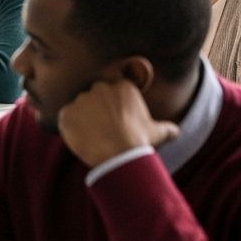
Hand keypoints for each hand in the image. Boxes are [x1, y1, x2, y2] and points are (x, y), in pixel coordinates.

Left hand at [58, 78, 179, 167]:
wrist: (119, 154)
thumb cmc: (139, 141)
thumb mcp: (157, 132)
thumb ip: (167, 128)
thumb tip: (176, 131)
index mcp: (122, 86)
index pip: (111, 92)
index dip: (112, 107)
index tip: (115, 120)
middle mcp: (99, 88)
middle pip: (93, 97)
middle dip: (96, 110)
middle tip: (103, 128)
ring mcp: (81, 99)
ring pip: (79, 107)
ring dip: (83, 119)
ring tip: (93, 136)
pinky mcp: (66, 112)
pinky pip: (65, 118)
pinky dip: (70, 127)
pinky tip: (81, 139)